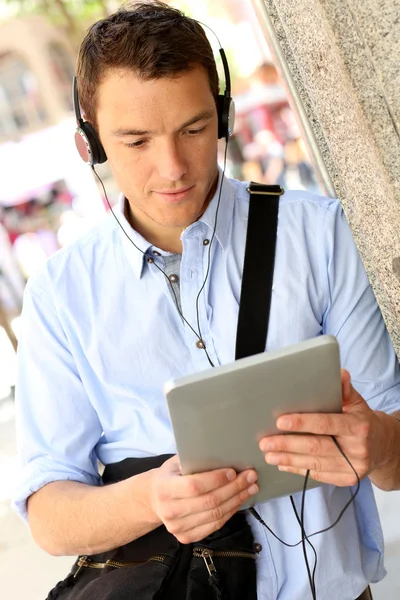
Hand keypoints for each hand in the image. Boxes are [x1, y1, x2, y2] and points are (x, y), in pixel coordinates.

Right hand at [149, 456, 258, 543]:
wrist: (155, 498)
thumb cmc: (171, 474)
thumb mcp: (177, 462)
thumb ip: (195, 459)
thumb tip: (225, 453)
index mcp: (164, 488)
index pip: (194, 486)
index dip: (216, 479)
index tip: (233, 471)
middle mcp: (169, 511)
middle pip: (209, 502)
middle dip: (234, 488)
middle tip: (250, 477)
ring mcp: (177, 528)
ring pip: (215, 515)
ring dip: (237, 500)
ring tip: (251, 487)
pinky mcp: (186, 538)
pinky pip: (215, 526)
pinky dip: (230, 512)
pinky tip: (239, 501)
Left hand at [258, 369, 390, 486]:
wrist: (384, 448)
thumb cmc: (363, 422)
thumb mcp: (358, 404)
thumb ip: (345, 390)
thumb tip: (339, 373)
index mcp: (358, 427)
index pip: (325, 424)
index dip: (302, 423)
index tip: (280, 422)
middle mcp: (356, 449)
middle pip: (316, 447)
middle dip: (287, 444)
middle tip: (265, 442)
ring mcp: (352, 467)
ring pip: (314, 463)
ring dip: (288, 459)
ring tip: (269, 454)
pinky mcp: (346, 479)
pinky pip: (317, 475)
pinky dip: (298, 469)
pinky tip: (283, 464)